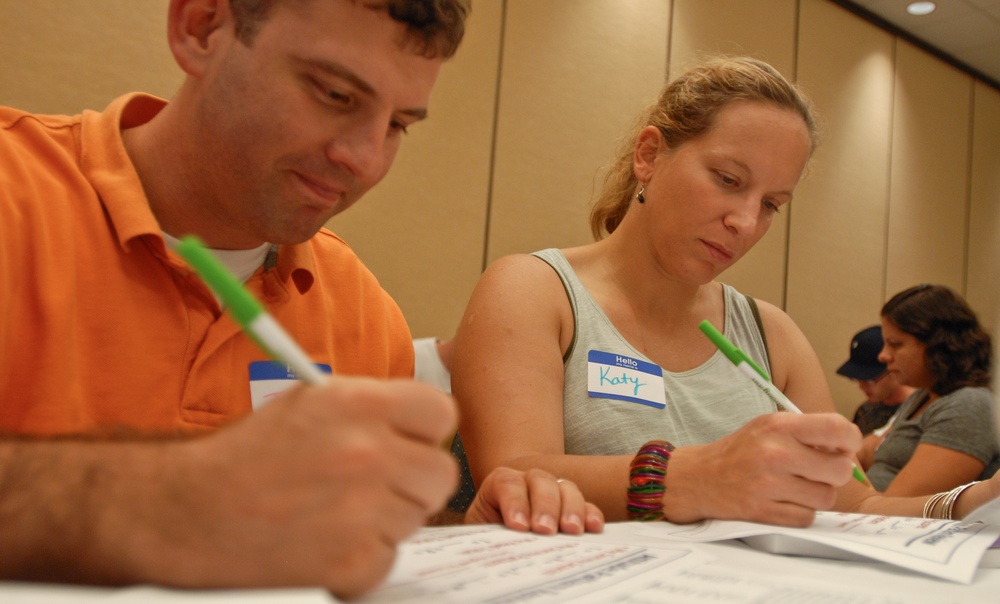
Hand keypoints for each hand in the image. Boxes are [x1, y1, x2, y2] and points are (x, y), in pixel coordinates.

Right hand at [107, 377, 458, 598]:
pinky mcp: (352, 562)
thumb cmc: (241, 456)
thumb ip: (369, 407)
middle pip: (440, 473)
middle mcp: (368, 453)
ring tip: (339, 511)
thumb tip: (415, 421)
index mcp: (359, 404)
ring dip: (387, 518)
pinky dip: (364, 557)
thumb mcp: (308, 403)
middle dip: (414, 479)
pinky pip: (388, 558)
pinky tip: (327, 541)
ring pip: (416, 517)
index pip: (441, 413)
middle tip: (380, 483)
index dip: (424, 429)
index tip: (410, 439)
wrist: (184, 512)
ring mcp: (363, 511)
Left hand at [464, 467, 604, 534]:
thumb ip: (486, 533)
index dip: (514, 502)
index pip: (507, 483)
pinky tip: (594, 528)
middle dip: (544, 505)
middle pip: (540, 481)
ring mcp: (553, 492)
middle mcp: (528, 482)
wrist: (501, 539)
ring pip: (565, 488)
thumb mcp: (481, 534)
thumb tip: (492, 544)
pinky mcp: (572, 509)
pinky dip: (591, 514)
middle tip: (545, 529)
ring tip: (572, 531)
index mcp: (500, 484)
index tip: (518, 526)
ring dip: (570, 508)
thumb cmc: (488, 536)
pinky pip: (586, 505)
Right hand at [664, 412, 861, 526]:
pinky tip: (783, 501)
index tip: (843, 448)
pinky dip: (800, 512)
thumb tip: (848, 451)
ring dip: (816, 495)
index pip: (837, 429)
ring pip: (826, 497)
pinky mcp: (763, 512)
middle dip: (834, 473)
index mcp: (778, 426)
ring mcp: (769, 485)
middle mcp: (775, 453)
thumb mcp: (769, 427)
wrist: (699, 477)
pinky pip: (807, 517)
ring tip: (796, 486)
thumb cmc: (741, 451)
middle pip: (840, 470)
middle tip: (817, 471)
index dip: (850, 441)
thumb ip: (807, 433)